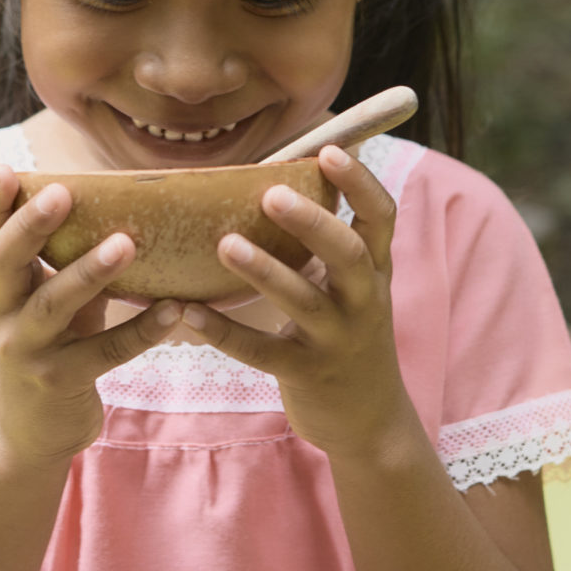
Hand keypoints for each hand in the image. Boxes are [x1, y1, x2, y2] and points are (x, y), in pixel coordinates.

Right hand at [0, 166, 178, 464]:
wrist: (30, 436)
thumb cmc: (49, 350)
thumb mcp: (45, 305)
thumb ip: (62, 263)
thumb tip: (117, 205)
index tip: (6, 171)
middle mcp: (1, 315)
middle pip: (6, 263)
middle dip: (31, 226)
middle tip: (62, 192)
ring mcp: (27, 351)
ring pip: (55, 305)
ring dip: (90, 272)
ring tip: (126, 243)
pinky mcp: (60, 382)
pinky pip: (105, 353)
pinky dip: (142, 330)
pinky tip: (175, 310)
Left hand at [181, 146, 411, 459]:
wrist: (370, 419)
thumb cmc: (348, 335)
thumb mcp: (355, 288)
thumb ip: (332, 245)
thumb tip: (285, 180)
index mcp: (374, 270)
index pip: (381, 216)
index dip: (360, 182)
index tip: (330, 151)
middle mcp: (363, 301)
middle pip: (347, 252)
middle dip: (311, 221)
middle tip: (270, 194)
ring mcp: (337, 339)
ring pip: (303, 300)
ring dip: (263, 270)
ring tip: (225, 244)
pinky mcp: (306, 373)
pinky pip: (261, 351)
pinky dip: (224, 332)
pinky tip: (189, 312)